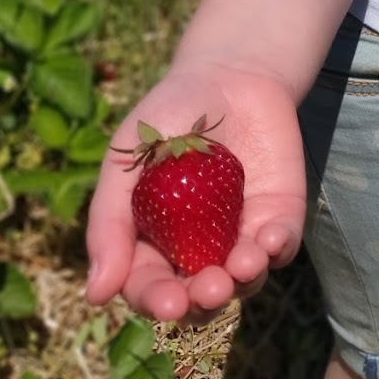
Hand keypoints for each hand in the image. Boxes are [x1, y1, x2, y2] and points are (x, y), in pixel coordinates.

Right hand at [85, 64, 306, 321]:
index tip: (168, 304)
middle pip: (200, 296)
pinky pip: (283, 245)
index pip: (151, 287)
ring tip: (243, 262)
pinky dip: (278, 248)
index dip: (158, 301)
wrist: (226, 74)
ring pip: (246, 280)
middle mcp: (198, 249)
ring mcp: (241, 234)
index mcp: (154, 244)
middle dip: (205, 301)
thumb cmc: (167, 117)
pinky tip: (271, 237)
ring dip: (246, 280)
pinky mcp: (279, 213)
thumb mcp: (127, 161)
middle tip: (210, 289)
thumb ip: (110, 223)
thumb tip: (95, 297)